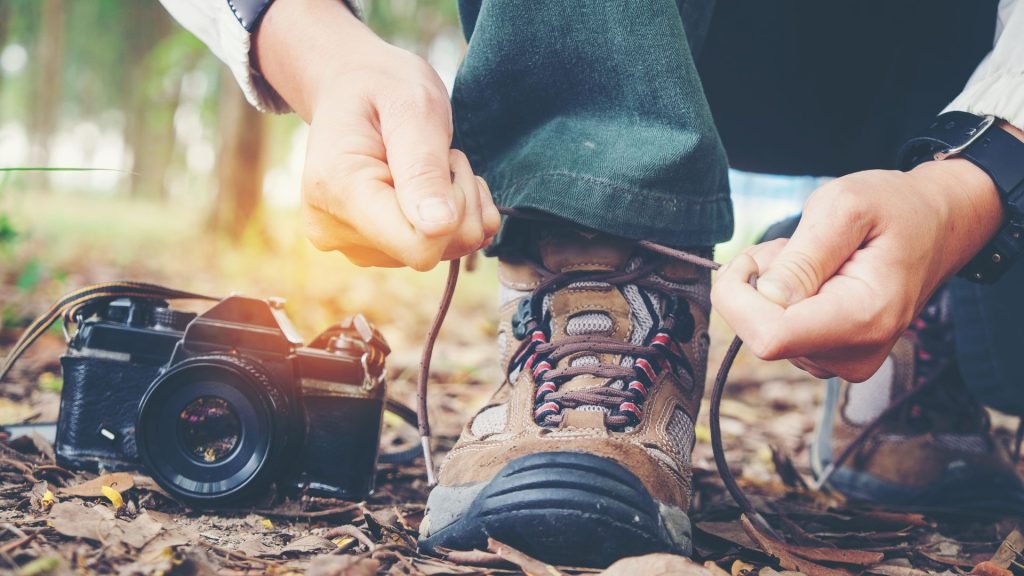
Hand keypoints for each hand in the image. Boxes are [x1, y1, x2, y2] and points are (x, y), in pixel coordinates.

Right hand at [255, 0, 499, 269]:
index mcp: (337, 190)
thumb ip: (423, 168)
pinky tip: (434, 185)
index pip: (418, 245)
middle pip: (430, 252)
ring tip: (432, 165)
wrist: (351, 89)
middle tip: (442, 157)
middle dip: (459, 205)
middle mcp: (333, 229)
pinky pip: (431, 252)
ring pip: (437, 253)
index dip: (454, 209)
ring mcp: (350, 245)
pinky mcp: (369, 250)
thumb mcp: (413, 108)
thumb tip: (438, 228)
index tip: (446, 161)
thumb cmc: (383, 89)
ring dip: (456, 209)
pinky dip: (450, 220)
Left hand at [712, 158, 1004, 381]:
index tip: (749, 258)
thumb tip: (766, 296)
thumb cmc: (892, 208)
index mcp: (863, 318)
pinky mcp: (831, 358)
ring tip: (817, 257)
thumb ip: (803, 256)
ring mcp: (843, 361)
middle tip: (795, 246)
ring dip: (772, 289)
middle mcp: (854, 354)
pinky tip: (816, 278)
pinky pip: (780, 334)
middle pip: (760, 335)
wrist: (935, 225)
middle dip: (758, 285)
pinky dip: (783, 302)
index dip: (738, 297)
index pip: (769, 336)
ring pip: (766, 332)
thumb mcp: (844, 206)